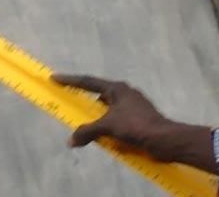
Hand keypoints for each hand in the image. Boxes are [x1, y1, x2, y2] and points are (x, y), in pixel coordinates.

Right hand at [52, 73, 217, 171]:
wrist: (163, 138)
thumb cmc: (135, 125)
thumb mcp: (107, 127)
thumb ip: (87, 132)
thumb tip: (71, 140)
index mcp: (117, 89)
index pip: (88, 82)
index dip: (70, 80)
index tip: (54, 78)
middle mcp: (125, 93)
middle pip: (98, 95)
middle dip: (85, 101)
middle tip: (71, 105)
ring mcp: (133, 105)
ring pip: (108, 109)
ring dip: (97, 117)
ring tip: (87, 127)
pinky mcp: (139, 118)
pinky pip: (117, 120)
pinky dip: (108, 127)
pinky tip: (105, 137)